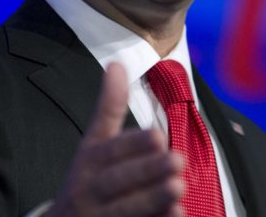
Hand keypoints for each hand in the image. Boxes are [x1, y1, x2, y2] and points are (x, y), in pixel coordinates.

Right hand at [47, 62, 183, 216]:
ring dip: (152, 200)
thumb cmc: (86, 179)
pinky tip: (177, 215)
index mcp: (88, 161)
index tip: (159, 136)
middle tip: (177, 160)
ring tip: (179, 188)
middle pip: (116, 181)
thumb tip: (116, 64)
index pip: (109, 151)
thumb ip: (108, 108)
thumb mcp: (92, 142)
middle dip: (146, 171)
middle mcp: (90, 190)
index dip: (133, 145)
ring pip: (124, 210)